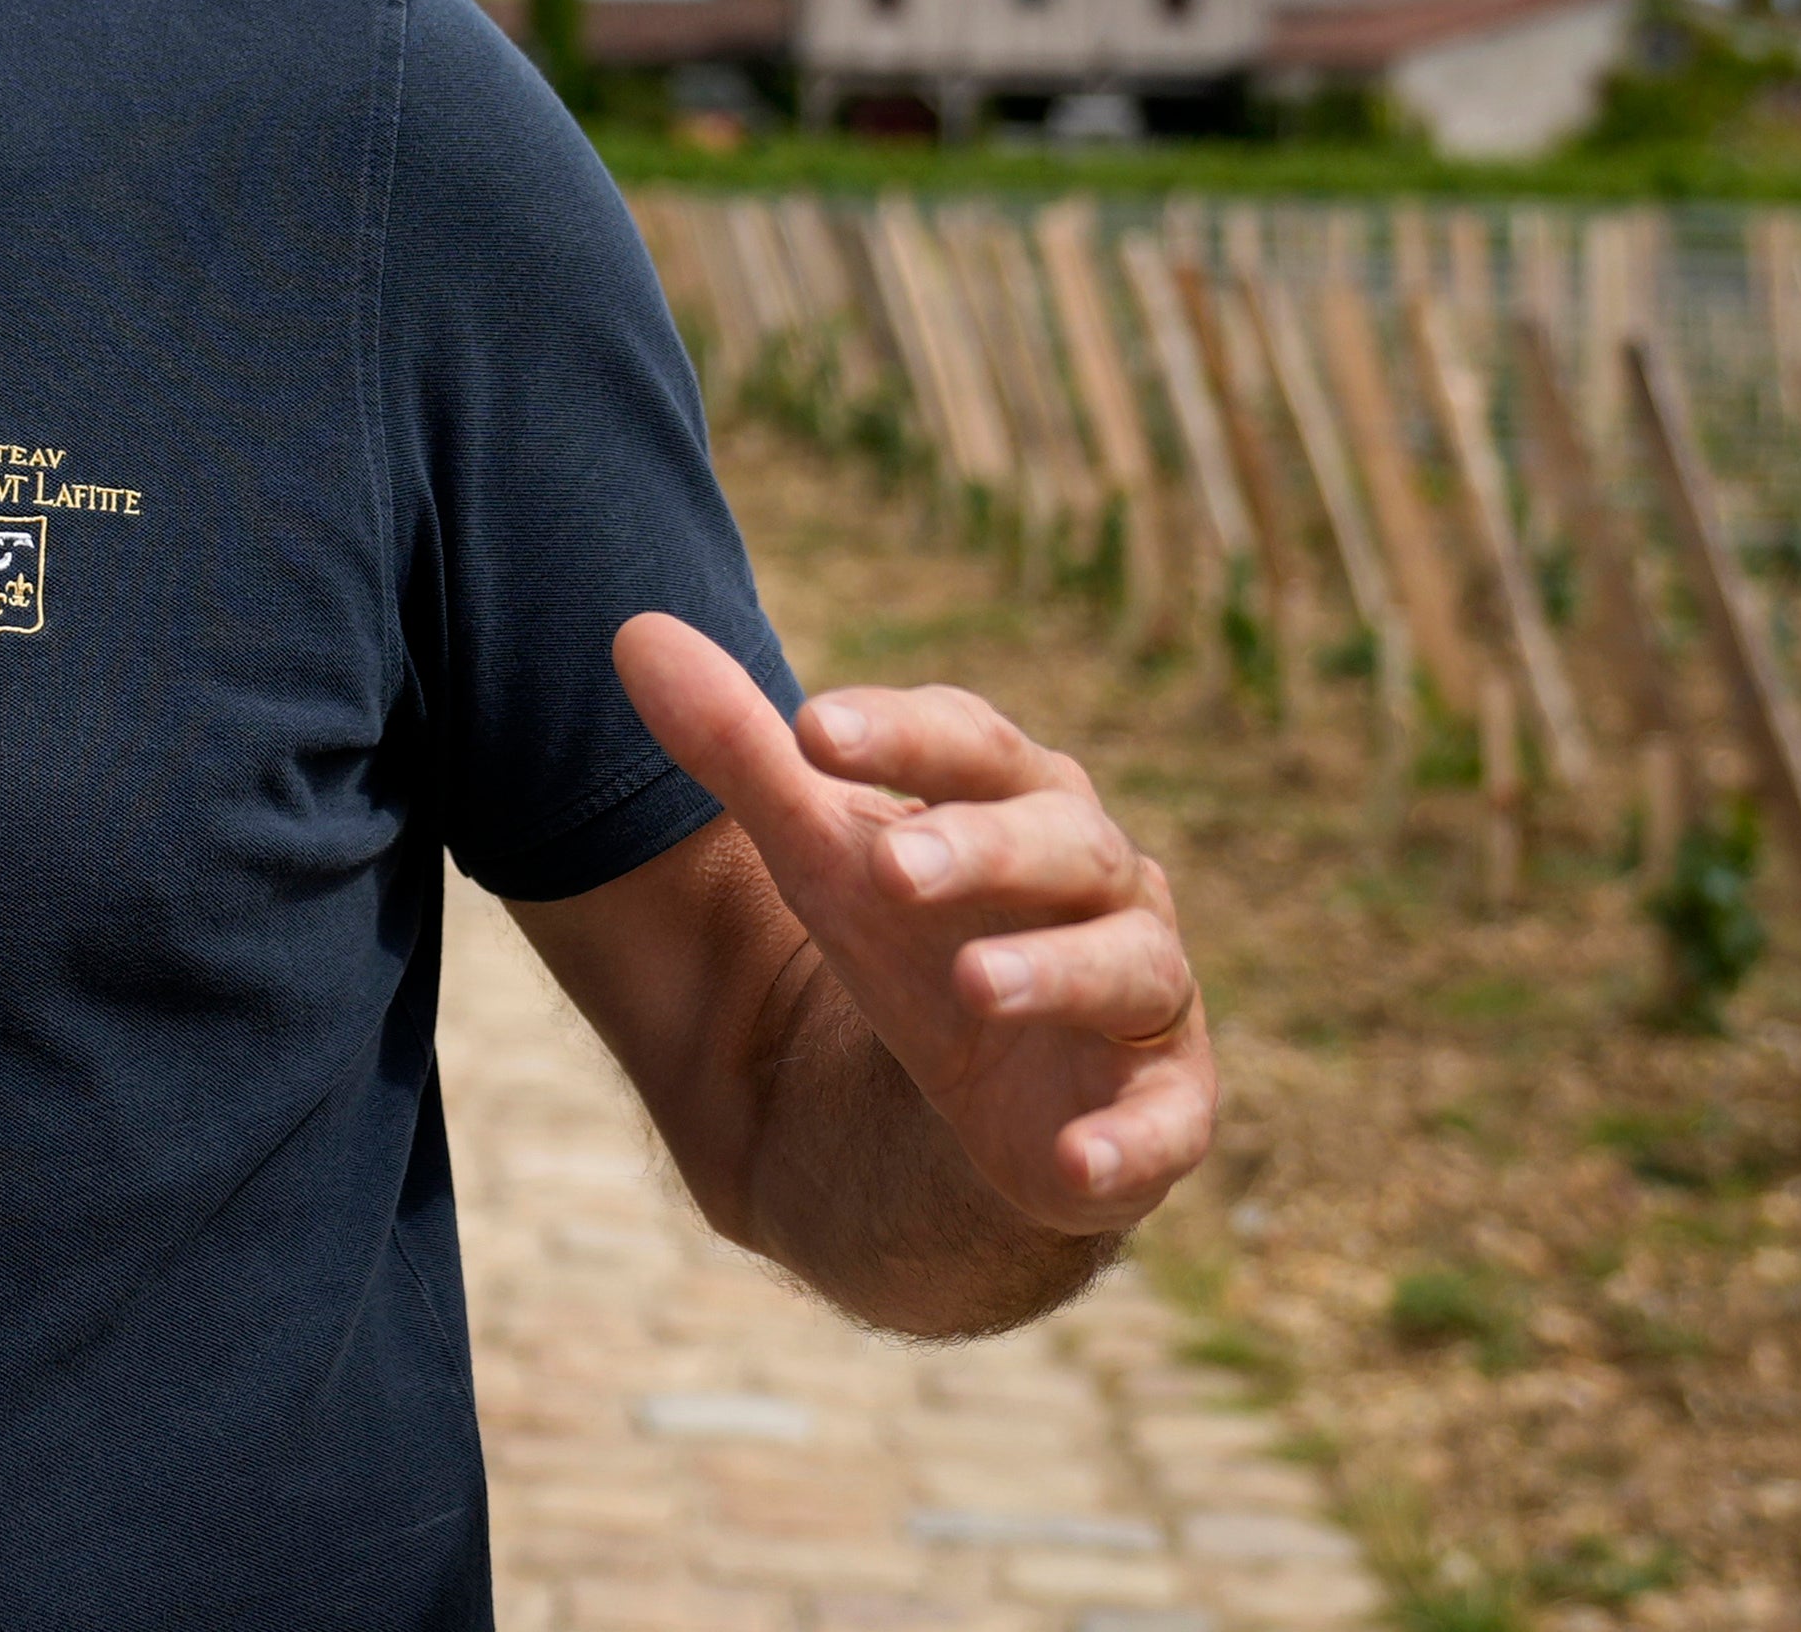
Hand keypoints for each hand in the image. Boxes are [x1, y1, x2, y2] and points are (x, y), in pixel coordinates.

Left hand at [613, 615, 1210, 1234]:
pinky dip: (1128, 1143)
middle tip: (888, 864)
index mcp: (1022, 802)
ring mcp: (1145, 995)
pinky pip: (1167, 1124)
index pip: (976, 744)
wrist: (991, 1097)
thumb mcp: (821, 856)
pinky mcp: (1167, 1108)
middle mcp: (1105, 884)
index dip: (902, 733)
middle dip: (981, 848)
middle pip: (1062, 843)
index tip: (810, 728)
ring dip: (1055, 973)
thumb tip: (632, 635)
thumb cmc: (916, 936)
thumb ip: (742, 753)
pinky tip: (1074, 1165)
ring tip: (972, 985)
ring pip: (1129, 966)